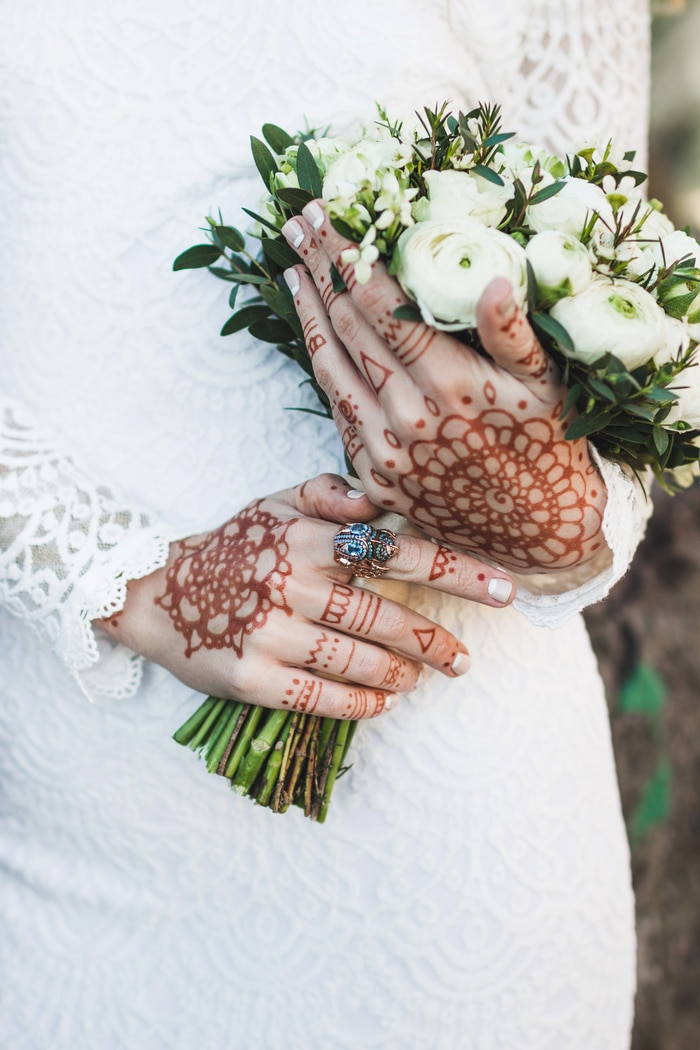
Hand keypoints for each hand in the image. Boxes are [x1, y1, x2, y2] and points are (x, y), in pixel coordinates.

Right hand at [95, 474, 514, 718]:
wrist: (157, 594)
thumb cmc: (234, 547)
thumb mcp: (276, 503)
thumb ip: (331, 494)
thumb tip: (379, 501)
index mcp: (307, 538)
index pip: (395, 550)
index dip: (455, 570)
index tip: (503, 589)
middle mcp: (292, 583)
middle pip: (386, 615)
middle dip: (434, 641)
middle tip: (463, 660)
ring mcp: (271, 633)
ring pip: (359, 661)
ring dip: (401, 675)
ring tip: (419, 679)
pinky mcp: (252, 678)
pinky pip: (322, 698)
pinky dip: (361, 705)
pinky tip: (381, 704)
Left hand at [282, 203, 608, 574]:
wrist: (535, 535)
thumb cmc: (548, 449)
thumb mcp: (545, 387)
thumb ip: (512, 333)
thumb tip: (492, 280)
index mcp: (451, 383)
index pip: (383, 304)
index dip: (349, 254)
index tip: (326, 211)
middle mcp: (408, 415)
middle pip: (348, 326)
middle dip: (320, 267)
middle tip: (297, 222)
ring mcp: (384, 448)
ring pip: (330, 366)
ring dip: (306, 311)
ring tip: (291, 266)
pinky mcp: (372, 474)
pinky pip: (336, 408)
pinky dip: (320, 365)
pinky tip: (313, 332)